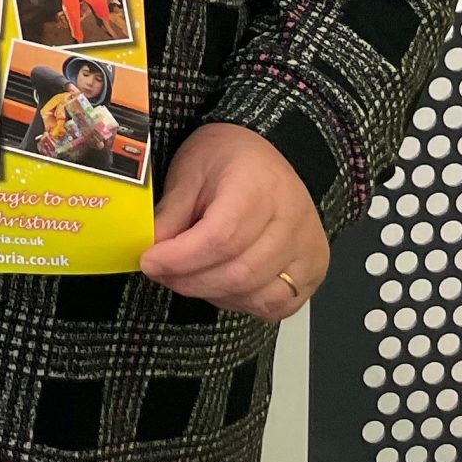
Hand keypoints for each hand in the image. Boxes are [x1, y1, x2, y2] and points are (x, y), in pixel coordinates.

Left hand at [139, 122, 326, 322]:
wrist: (264, 155)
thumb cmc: (227, 159)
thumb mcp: (190, 171)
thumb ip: (171, 213)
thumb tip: (151, 250)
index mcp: (261, 187)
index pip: (221, 238)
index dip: (181, 258)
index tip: (150, 261)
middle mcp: (293, 220)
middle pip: (238, 272)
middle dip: (190, 280)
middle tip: (160, 272)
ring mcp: (307, 249)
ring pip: (256, 295)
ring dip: (212, 294)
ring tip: (188, 275)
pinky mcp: (312, 271)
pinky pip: (275, 305)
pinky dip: (241, 302)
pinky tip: (220, 284)